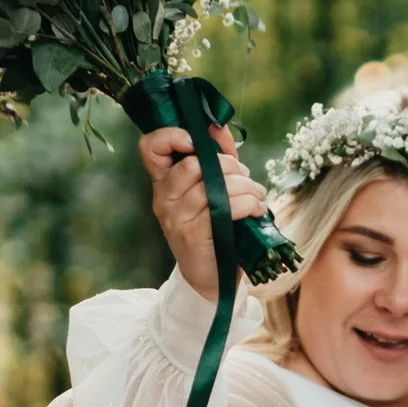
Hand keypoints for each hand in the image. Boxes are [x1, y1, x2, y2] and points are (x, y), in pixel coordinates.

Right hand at [136, 121, 268, 300]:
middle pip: (192, 163)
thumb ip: (216, 156)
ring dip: (244, 185)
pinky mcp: (193, 236)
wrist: (212, 280)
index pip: (150, 147)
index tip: (197, 141)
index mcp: (164, 183)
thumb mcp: (214, 189)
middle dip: (228, 165)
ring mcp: (176, 218)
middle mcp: (164, 198)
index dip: (171, 136)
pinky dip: (247, 203)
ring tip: (257, 195)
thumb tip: (219, 126)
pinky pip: (224, 207)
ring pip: (211, 185)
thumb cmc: (216, 229)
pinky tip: (256, 209)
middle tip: (245, 177)